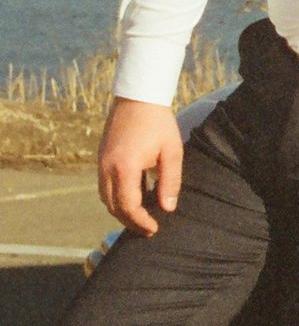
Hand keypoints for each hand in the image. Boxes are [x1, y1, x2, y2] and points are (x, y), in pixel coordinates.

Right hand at [98, 98, 182, 235]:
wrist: (138, 96)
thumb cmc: (158, 123)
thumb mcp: (171, 152)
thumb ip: (170, 182)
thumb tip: (167, 208)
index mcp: (124, 168)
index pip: (128, 206)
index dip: (141, 221)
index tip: (154, 229)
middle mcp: (107, 167)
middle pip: (113, 206)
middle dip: (130, 221)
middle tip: (148, 229)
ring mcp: (101, 162)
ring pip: (105, 197)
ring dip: (121, 211)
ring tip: (141, 217)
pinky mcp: (101, 157)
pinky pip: (104, 185)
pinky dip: (116, 197)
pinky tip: (134, 197)